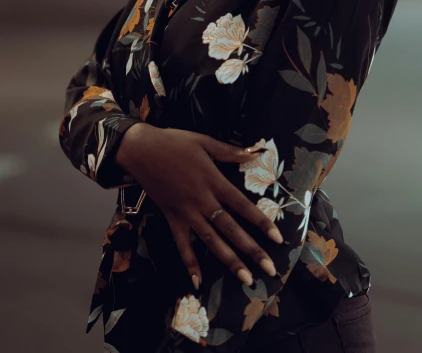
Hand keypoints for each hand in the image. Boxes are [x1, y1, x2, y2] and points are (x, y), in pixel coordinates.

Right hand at [115, 123, 283, 289]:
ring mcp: (186, 213)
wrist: (141, 150)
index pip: (243, 206)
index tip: (277, 238)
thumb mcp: (204, 142)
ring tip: (246, 279)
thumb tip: (255, 152)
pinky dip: (189, 263)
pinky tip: (198, 282)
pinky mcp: (171, 218)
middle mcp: (202, 201)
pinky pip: (181, 245)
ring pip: (211, 241)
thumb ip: (230, 152)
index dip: (261, 222)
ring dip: (229, 261)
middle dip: (252, 250)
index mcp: (213, 181)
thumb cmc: (174, 142)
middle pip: (231, 229)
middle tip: (269, 269)